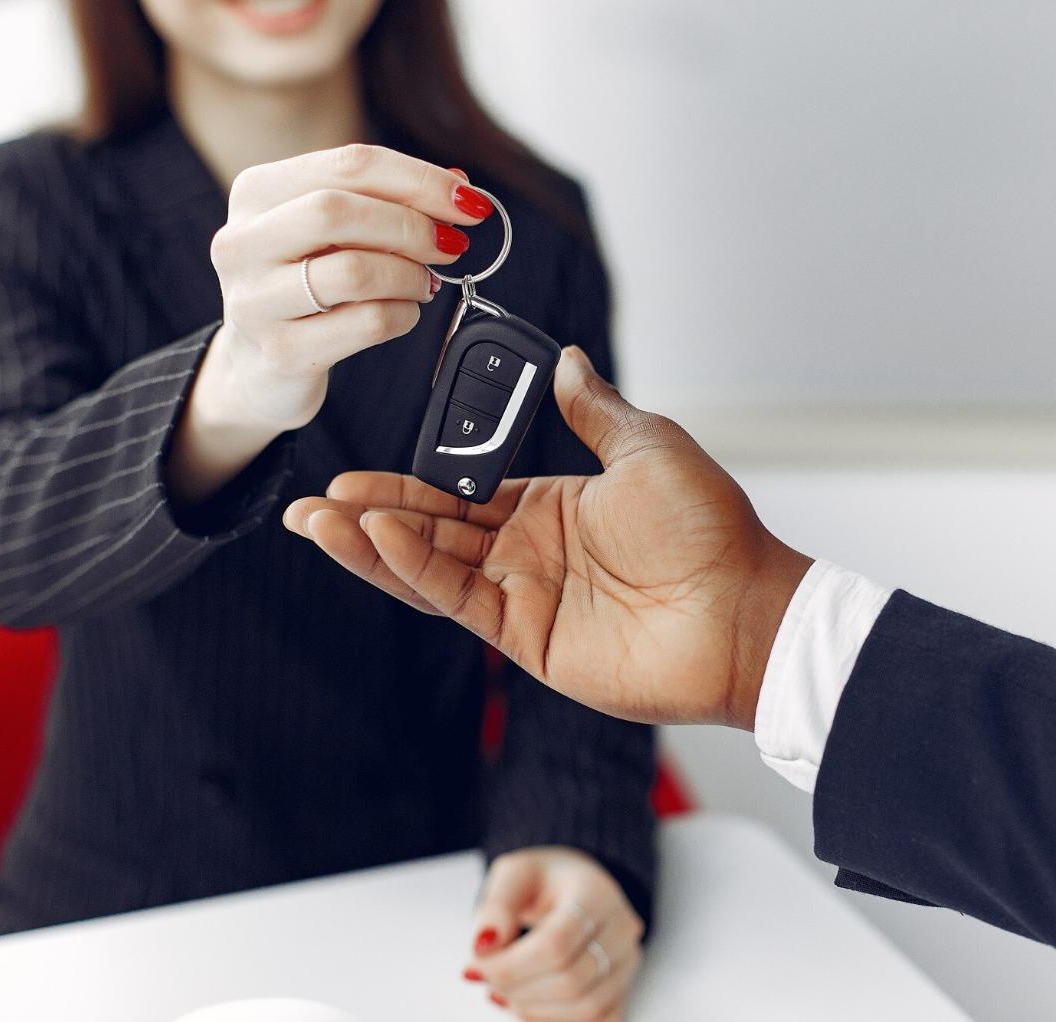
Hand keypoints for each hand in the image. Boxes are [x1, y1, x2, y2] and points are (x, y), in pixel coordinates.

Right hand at [208, 145, 483, 427]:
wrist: (258, 366)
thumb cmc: (303, 287)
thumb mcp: (333, 235)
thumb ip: (387, 201)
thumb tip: (459, 186)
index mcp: (257, 192)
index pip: (349, 164)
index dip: (420, 179)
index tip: (469, 201)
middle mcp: (244, 241)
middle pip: (339, 210)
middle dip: (412, 226)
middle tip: (450, 244)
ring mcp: (256, 299)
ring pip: (354, 270)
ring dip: (409, 275)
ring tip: (423, 283)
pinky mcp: (282, 351)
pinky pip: (365, 323)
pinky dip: (402, 314)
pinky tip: (403, 312)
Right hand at [282, 346, 812, 728]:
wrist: (745, 608)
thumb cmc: (711, 528)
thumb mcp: (648, 446)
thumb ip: (594, 409)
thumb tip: (566, 358)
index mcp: (550, 508)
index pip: (458, 494)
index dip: (404, 484)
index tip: (352, 471)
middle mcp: (529, 554)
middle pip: (430, 533)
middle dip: (367, 517)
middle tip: (310, 501)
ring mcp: (526, 598)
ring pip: (430, 568)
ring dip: (371, 546)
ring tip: (315, 522)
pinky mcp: (529, 637)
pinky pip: (459, 597)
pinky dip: (414, 567)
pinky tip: (376, 535)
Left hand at [464, 848, 643, 1021]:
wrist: (574, 886)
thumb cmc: (542, 880)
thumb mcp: (513, 875)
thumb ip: (495, 906)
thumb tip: (483, 947)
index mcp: (596, 892)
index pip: (556, 944)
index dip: (511, 964)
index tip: (477, 962)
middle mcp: (622, 928)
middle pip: (571, 980)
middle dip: (517, 987)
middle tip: (485, 977)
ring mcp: (628, 961)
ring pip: (586, 1008)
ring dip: (533, 1008)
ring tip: (502, 990)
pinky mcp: (624, 988)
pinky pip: (597, 1020)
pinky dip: (554, 1019)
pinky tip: (527, 1002)